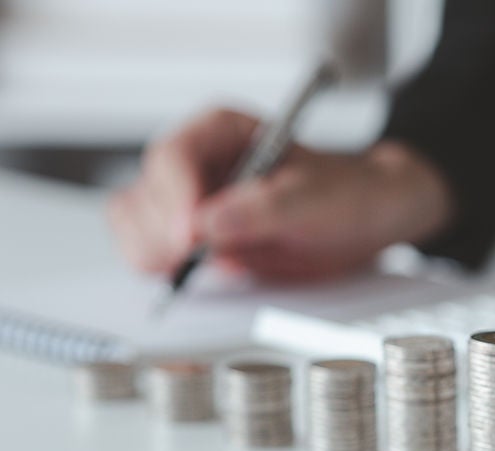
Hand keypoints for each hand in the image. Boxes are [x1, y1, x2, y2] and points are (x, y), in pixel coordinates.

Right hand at [108, 107, 451, 279]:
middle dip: (165, 233)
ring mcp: (185, 201)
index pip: (173, 157)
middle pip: (143, 195)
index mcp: (220, 132)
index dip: (175, 199)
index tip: (191, 238)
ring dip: (156, 253)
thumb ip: (261, 209)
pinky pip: (148, 250)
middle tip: (203, 257)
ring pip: (133, 224)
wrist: (361, 219)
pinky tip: (192, 274)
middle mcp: (194, 163)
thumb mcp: (313, 199)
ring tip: (202, 264)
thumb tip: (206, 225)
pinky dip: (159, 268)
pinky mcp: (187, 237)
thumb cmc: (343, 194)